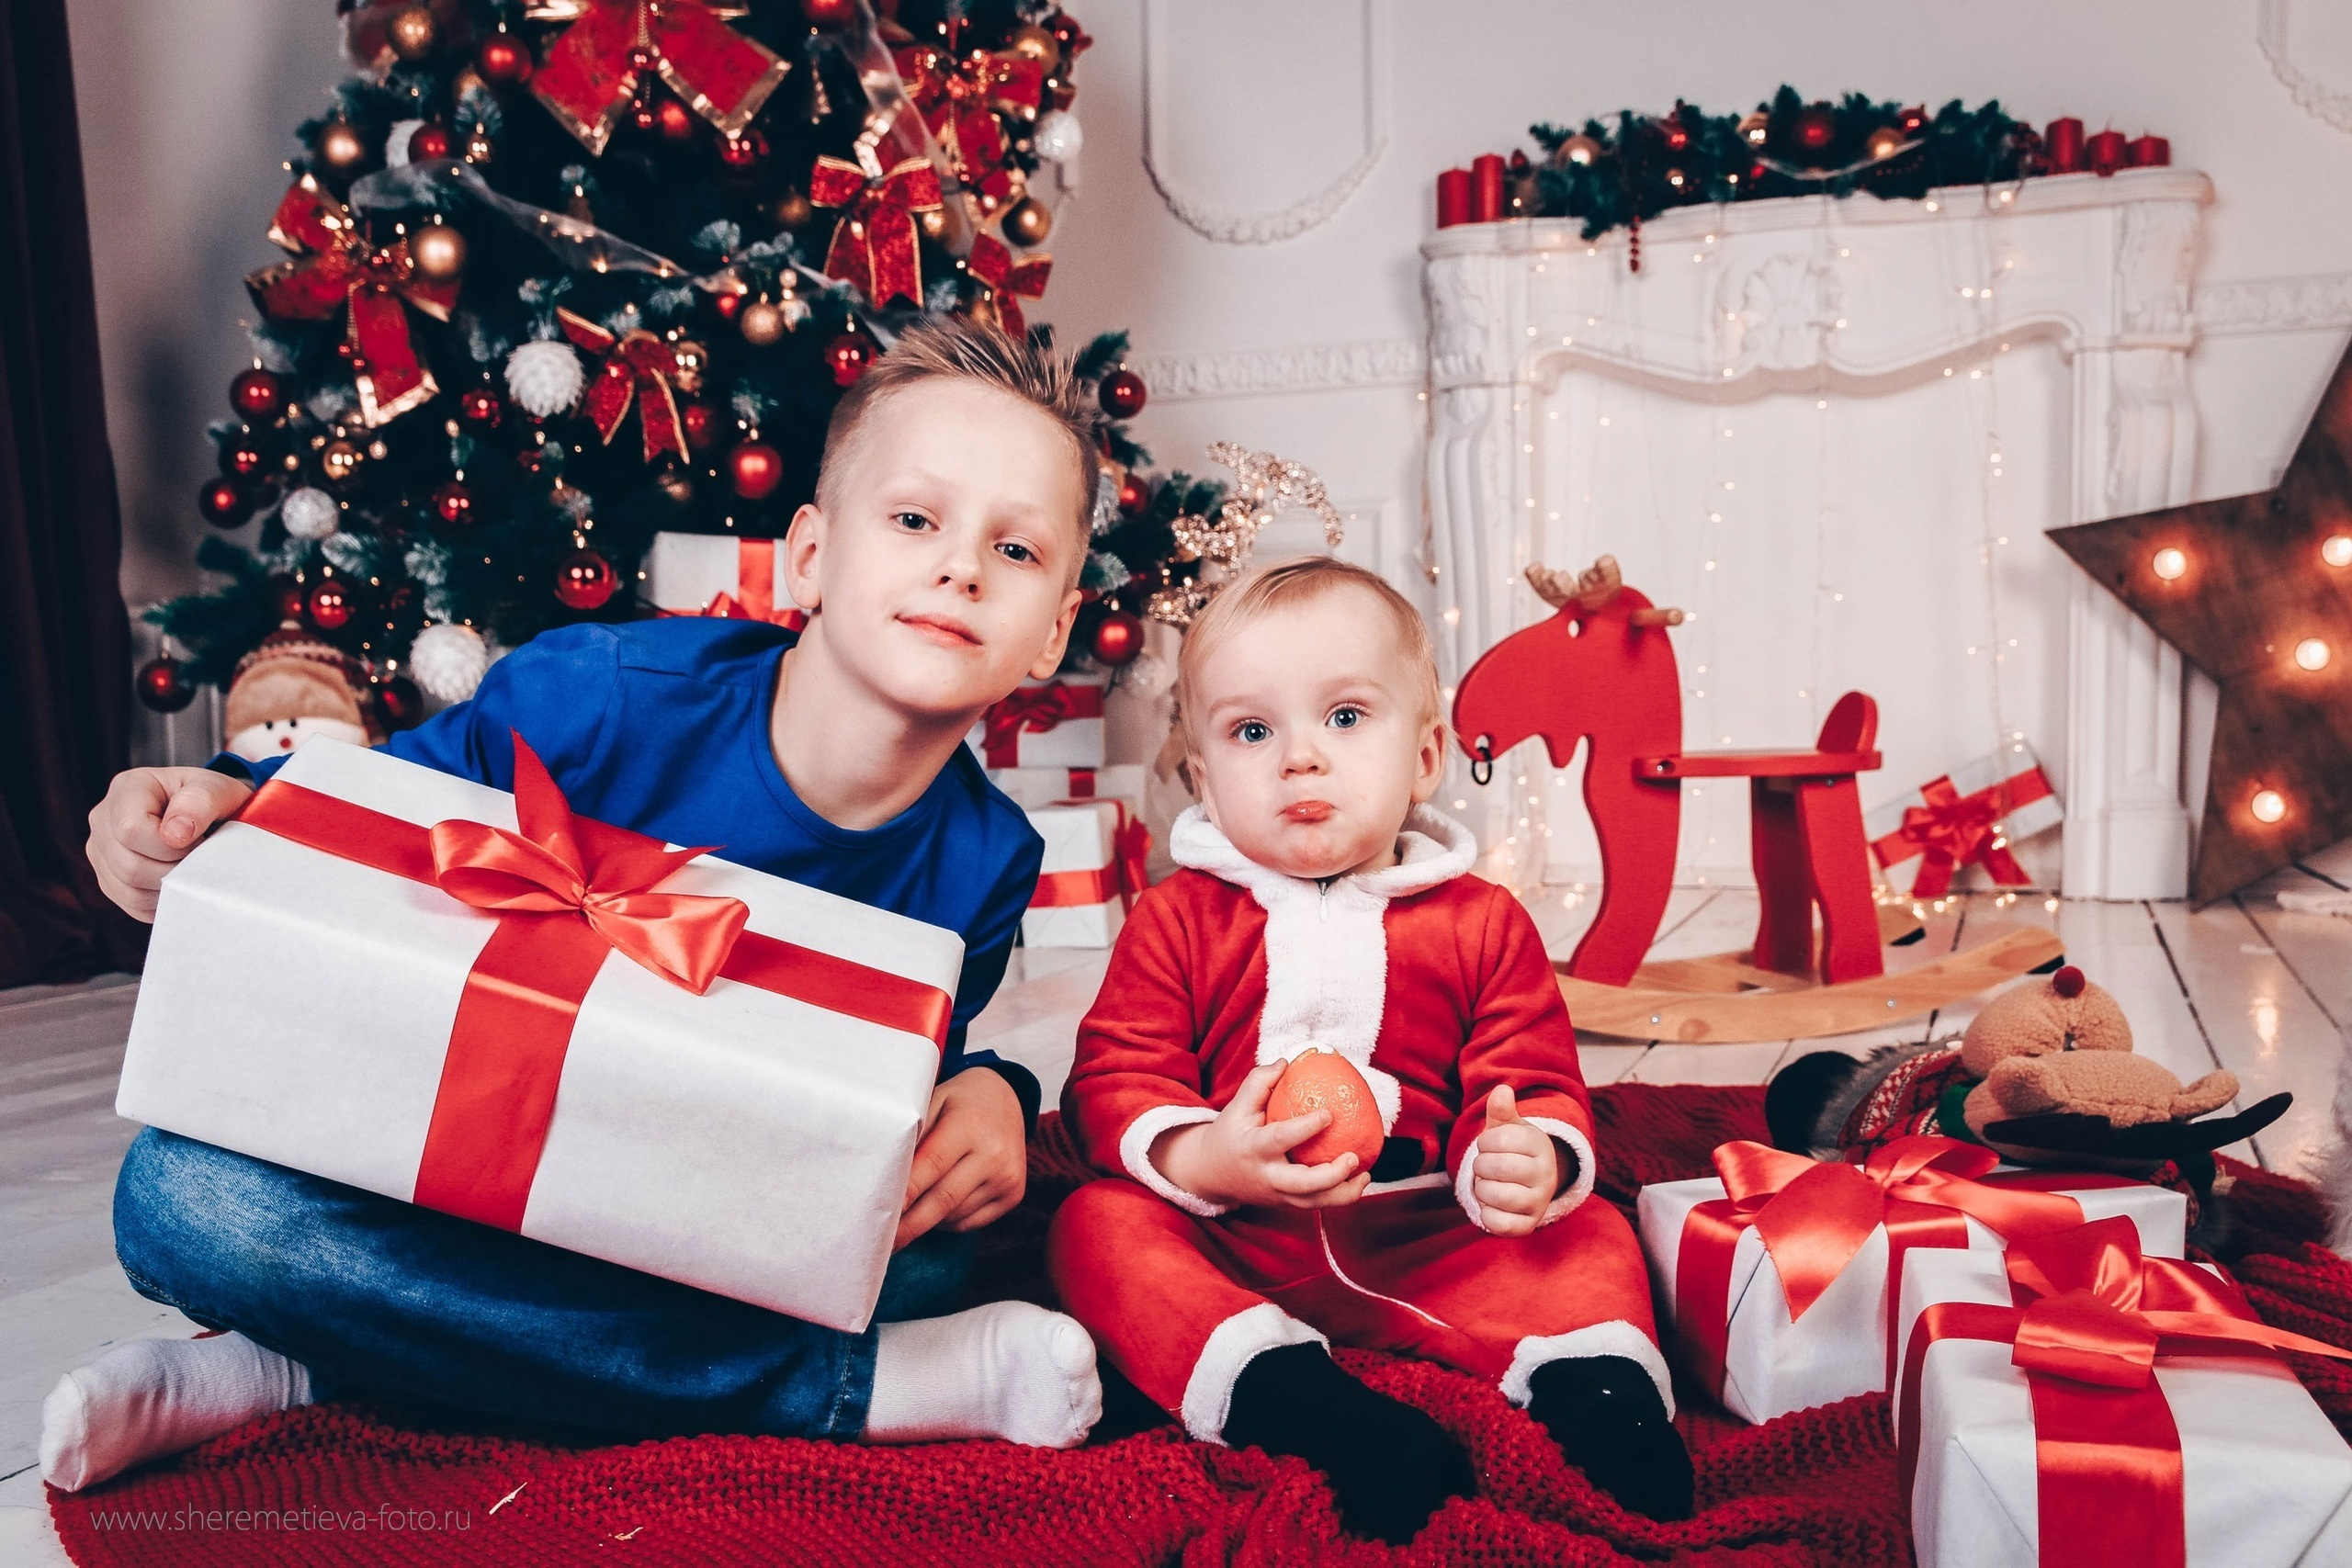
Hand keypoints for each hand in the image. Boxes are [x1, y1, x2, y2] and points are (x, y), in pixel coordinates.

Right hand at [85, 767, 253, 921]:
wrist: (210, 815)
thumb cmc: (212, 799)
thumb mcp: (217, 789)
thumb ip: (200, 801)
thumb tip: (176, 833)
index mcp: (126, 789)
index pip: (131, 829)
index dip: (170, 846)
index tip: (199, 840)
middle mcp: (103, 820)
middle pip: (128, 866)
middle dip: (173, 868)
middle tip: (200, 857)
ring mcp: (101, 853)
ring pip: (129, 891)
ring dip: (170, 887)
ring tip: (191, 867)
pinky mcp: (110, 880)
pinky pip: (133, 906)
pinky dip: (163, 900)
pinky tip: (180, 881)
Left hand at [896, 1067, 1026, 1249]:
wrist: (1005, 1099)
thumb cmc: (958, 1102)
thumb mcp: (932, 1103)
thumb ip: (912, 1138)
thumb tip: (885, 1181)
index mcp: (969, 1126)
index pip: (931, 1165)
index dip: (905, 1193)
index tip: (880, 1214)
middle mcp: (993, 1154)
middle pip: (943, 1199)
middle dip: (909, 1224)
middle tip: (882, 1243)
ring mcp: (1007, 1177)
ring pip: (954, 1215)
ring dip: (927, 1221)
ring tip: (905, 1219)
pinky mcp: (1014, 1194)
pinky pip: (970, 1222)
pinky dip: (947, 1222)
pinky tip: (936, 1209)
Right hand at [1150, 1061, 1371, 1210]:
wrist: (1211, 1174)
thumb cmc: (1230, 1133)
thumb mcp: (1237, 1107)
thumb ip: (1260, 1083)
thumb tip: (1288, 1062)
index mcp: (1253, 1149)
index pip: (1281, 1139)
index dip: (1306, 1128)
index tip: (1329, 1114)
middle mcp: (1267, 1177)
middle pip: (1302, 1185)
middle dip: (1331, 1175)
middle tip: (1353, 1157)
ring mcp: (1278, 1195)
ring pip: (1314, 1203)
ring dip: (1343, 1193)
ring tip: (1365, 1175)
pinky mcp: (1287, 1204)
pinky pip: (1318, 1204)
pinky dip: (1341, 1195)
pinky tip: (1359, 1179)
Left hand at [1469, 1085, 1564, 1236]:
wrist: (1528, 1183)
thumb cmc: (1511, 1150)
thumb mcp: (1507, 1128)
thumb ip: (1501, 1111)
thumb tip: (1501, 1091)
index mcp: (1541, 1145)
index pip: (1501, 1139)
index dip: (1485, 1141)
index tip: (1489, 1144)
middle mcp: (1546, 1175)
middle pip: (1499, 1168)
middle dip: (1481, 1165)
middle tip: (1485, 1166)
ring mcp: (1539, 1202)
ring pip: (1498, 1196)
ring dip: (1482, 1189)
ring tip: (1488, 1183)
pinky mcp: (1528, 1225)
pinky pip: (1500, 1224)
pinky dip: (1486, 1214)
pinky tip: (1490, 1204)